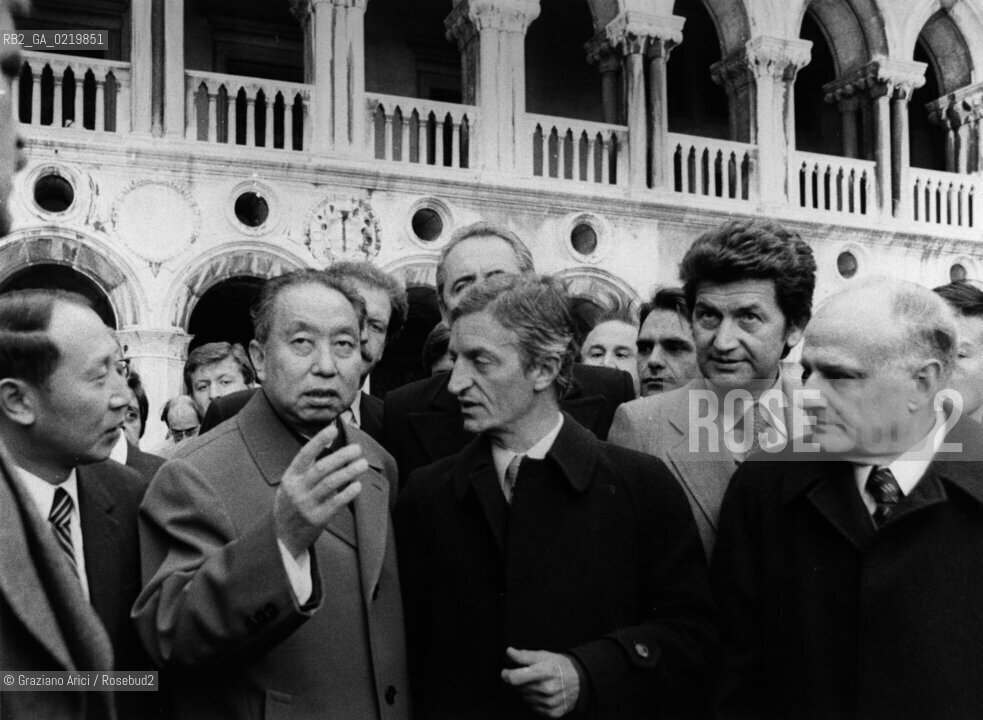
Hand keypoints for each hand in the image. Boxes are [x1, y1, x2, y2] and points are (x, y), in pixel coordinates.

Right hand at [274, 424, 365, 557]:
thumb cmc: (290, 507)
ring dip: (348, 472)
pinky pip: (335, 503)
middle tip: (357, 448)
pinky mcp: (317, 519)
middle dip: (341, 456)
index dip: (319, 441)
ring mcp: (306, 505)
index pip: (304, 455)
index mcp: (290, 478)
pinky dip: (347, 493)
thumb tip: (331, 450)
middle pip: (321, 468)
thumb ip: (307, 470)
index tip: (333, 429)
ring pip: (330, 484)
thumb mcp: (291, 486)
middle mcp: (296, 490)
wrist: (281, 538)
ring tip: (362, 464)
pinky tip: (358, 485)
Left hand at [501, 647, 579, 717]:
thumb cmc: (559, 665)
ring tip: (537, 684)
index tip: (506, 672)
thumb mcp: (543, 655)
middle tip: (529, 676)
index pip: (515, 678)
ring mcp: (550, 702)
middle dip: (520, 682)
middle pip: (519, 688)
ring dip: (527, 692)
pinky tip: (542, 694)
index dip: (506, 675)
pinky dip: (535, 701)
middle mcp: (547, 688)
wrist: (580, 680)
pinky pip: (534, 708)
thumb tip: (509, 652)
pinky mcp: (553, 712)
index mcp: (544, 671)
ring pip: (525, 698)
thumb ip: (524, 655)